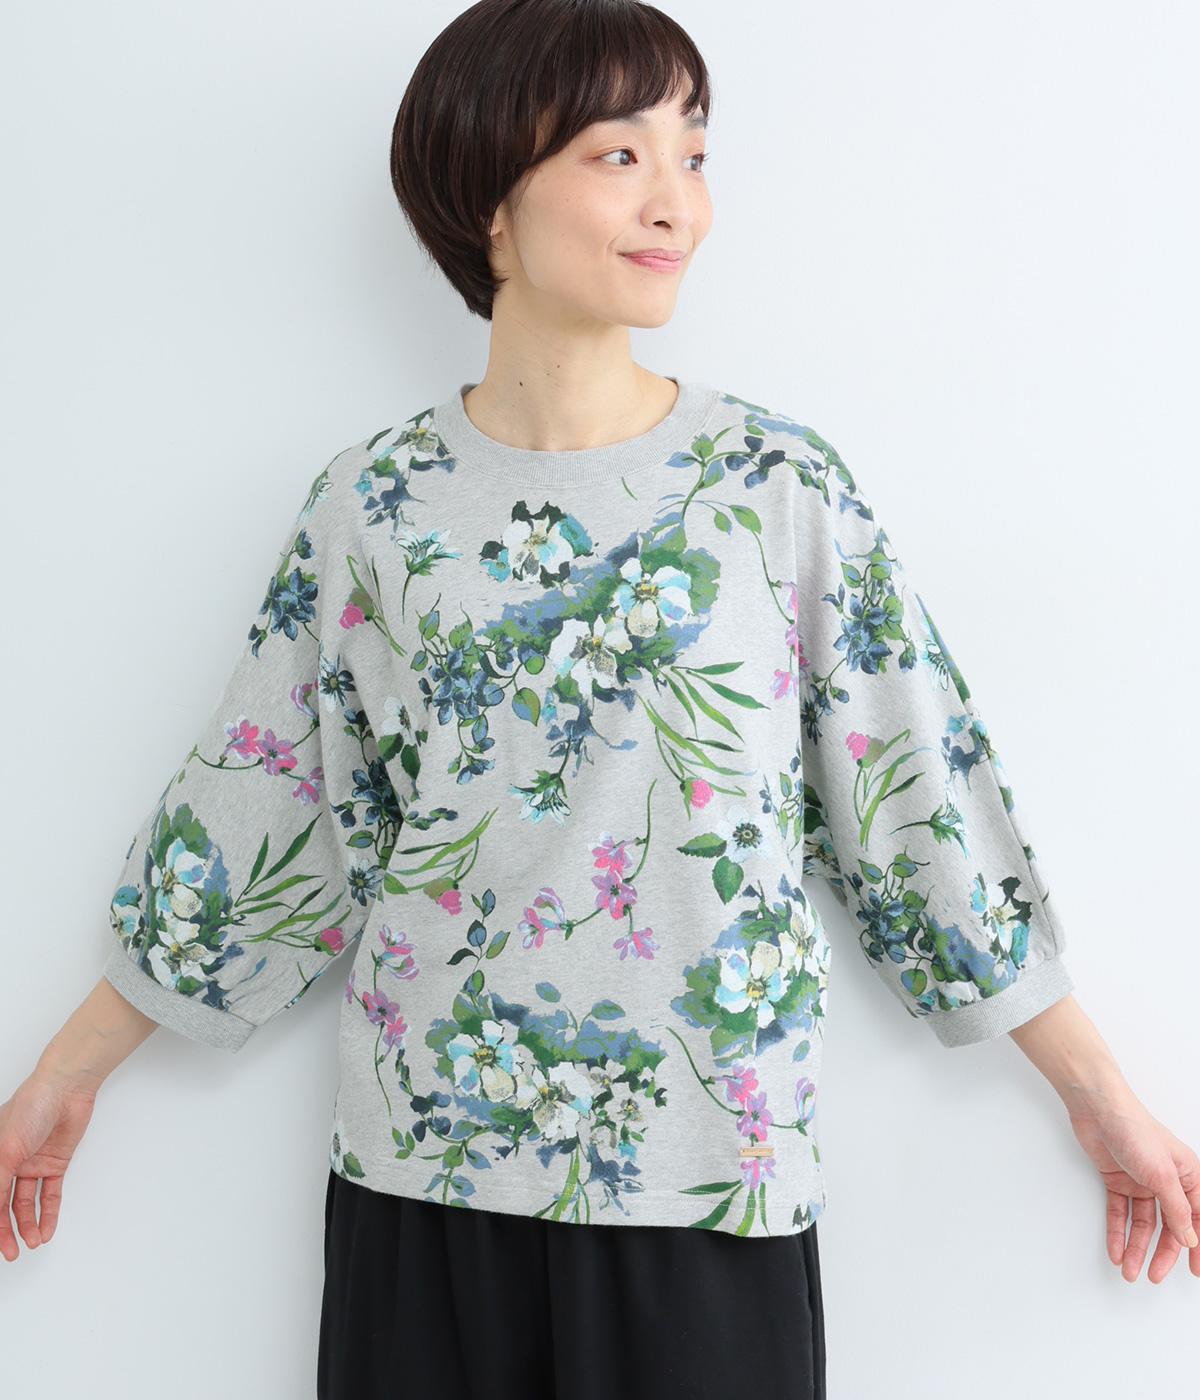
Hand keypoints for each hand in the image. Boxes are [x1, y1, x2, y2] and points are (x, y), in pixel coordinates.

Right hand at [0, 1070, 98, 1262]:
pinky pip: (50, 1193)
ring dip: (29, 1225)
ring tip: (32, 1244)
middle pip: (5, 1205)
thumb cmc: (29, 1109)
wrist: (66, 1090)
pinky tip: (47, 1230)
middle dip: (7, 1231)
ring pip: (26, 1203)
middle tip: (12, 1253)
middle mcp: (10, 1163)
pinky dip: (49, 1213)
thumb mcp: (5, 1151)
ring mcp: (33, 1163)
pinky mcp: (55, 1162)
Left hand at [1067, 1091, 1199, 1283]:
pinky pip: (1119, 1213)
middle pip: (1168, 1226)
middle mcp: (1166, 1180)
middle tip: (1152, 1275)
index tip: (1195, 1271)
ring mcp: (1140, 1181)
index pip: (1197, 1219)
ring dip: (1136, 1247)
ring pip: (1143, 1223)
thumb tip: (1189, 1239)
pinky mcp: (1117, 1180)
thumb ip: (1176, 1209)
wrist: (1096, 1109)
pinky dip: (1117, 1232)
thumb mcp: (1162, 1174)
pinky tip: (1115, 1250)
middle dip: (1161, 1253)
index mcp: (1187, 1176)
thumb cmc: (1134, 1129)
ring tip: (1128, 1270)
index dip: (1196, 1246)